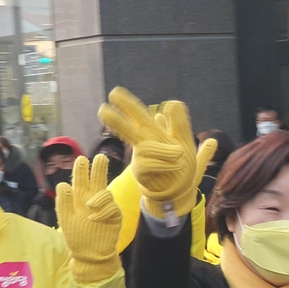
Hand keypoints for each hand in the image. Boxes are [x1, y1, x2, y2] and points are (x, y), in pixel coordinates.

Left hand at [56, 155, 122, 283]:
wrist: (91, 254)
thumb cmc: (77, 237)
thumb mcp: (65, 219)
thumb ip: (63, 202)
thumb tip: (63, 184)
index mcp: (79, 199)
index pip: (81, 181)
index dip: (82, 170)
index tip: (82, 158)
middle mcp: (94, 200)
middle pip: (97, 180)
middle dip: (99, 168)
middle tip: (100, 157)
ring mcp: (106, 207)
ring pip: (105, 192)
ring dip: (98, 196)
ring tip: (88, 206)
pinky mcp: (115, 216)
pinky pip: (111, 207)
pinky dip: (102, 211)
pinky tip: (94, 218)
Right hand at [98, 87, 216, 224]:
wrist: (181, 193)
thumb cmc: (182, 168)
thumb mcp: (187, 144)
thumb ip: (181, 125)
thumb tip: (174, 103)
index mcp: (154, 135)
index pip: (141, 117)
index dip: (129, 106)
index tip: (115, 92)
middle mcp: (144, 144)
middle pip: (130, 129)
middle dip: (117, 119)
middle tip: (102, 108)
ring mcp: (141, 159)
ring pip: (147, 148)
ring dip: (165, 151)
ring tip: (181, 154)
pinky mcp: (141, 172)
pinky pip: (150, 164)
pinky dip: (166, 164)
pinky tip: (176, 165)